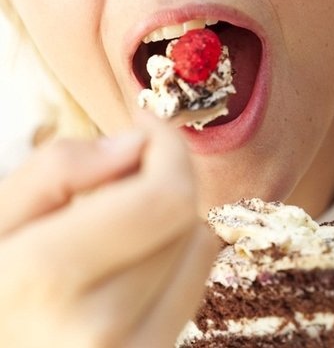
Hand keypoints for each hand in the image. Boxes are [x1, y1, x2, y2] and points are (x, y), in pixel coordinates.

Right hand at [0, 112, 217, 346]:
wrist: (4, 344)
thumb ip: (55, 171)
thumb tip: (134, 144)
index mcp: (47, 279)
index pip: (164, 196)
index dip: (167, 147)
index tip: (145, 125)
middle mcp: (99, 332)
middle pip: (184, 218)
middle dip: (161, 177)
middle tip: (123, 170)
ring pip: (196, 249)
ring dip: (167, 219)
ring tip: (116, 223)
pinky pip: (194, 287)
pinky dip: (173, 256)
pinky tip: (129, 258)